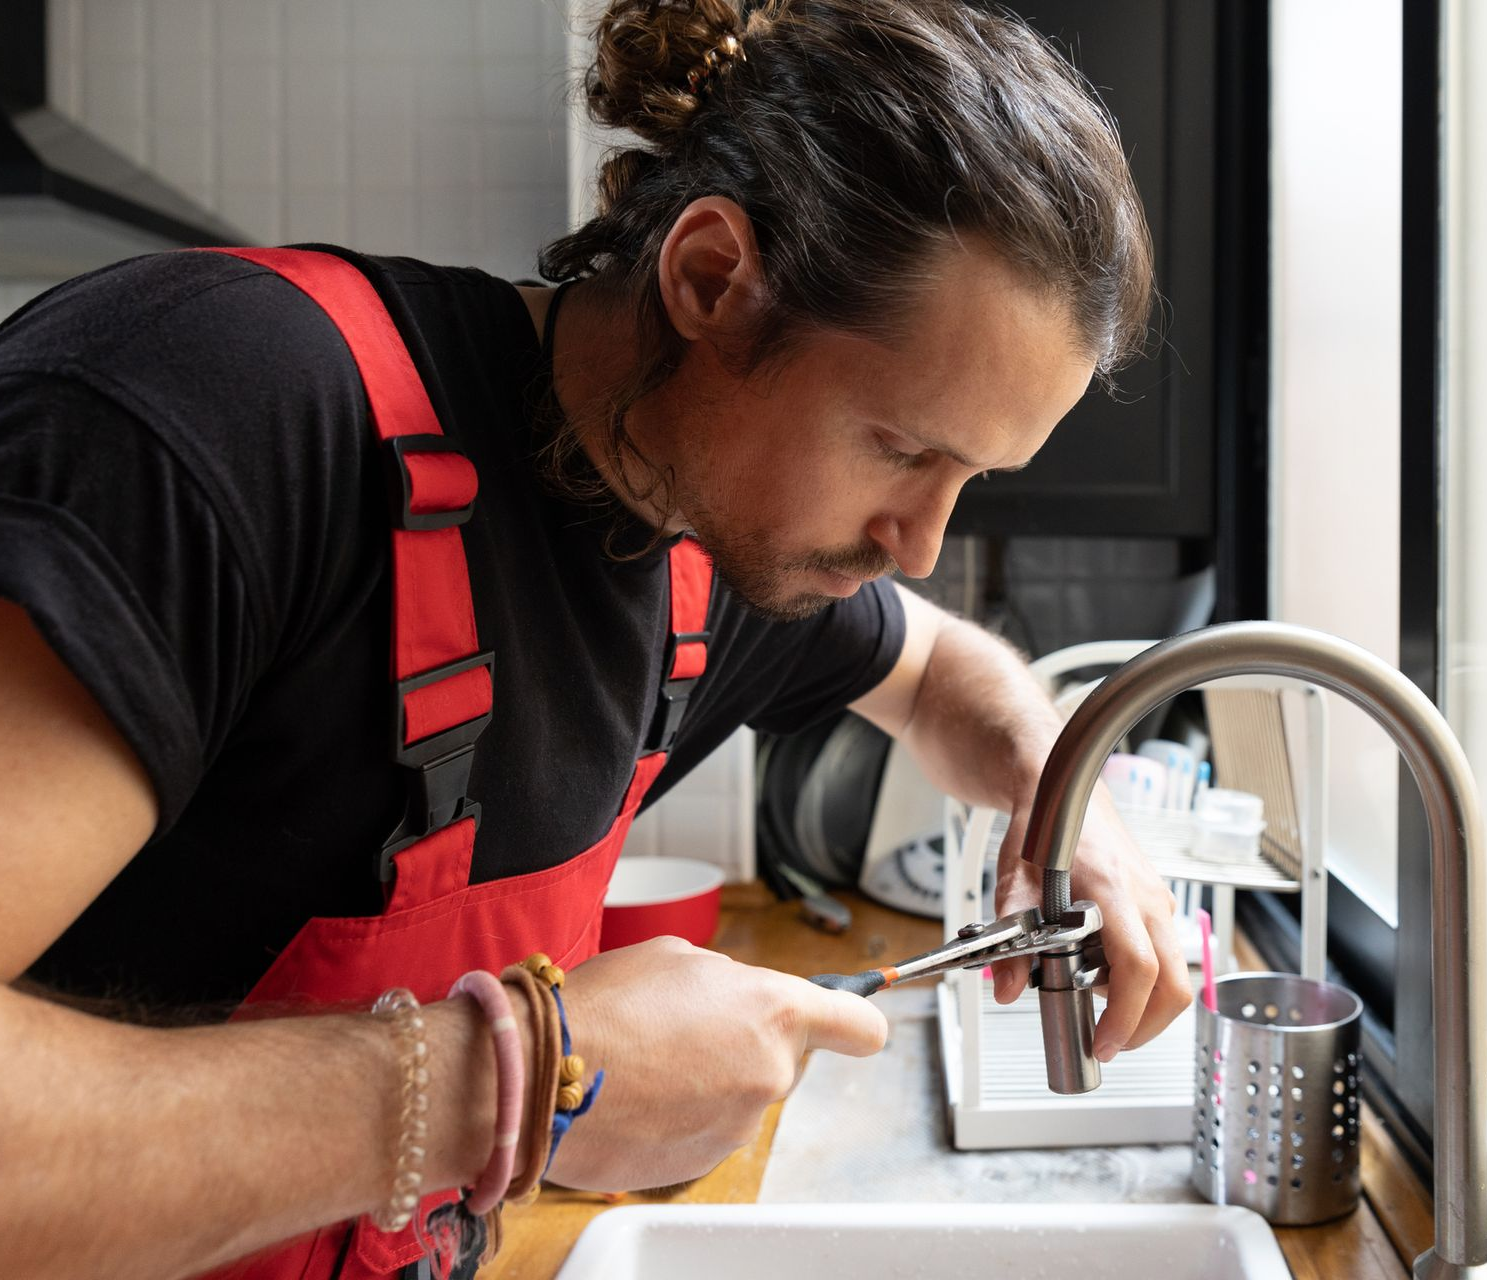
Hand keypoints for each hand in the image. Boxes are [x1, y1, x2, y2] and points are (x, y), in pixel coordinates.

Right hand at [546, 936, 886, 1190]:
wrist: (543, 1077)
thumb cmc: (605, 1006)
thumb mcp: (677, 957)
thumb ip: (729, 980)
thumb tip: (739, 996)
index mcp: (774, 1012)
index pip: (859, 1026)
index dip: (854, 1022)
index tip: (849, 1024)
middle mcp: (769, 1074)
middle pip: (785, 1059)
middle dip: (748, 1042)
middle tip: (689, 1026)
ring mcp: (736, 1127)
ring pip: (739, 1094)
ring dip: (708, 1079)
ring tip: (647, 1058)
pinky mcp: (700, 1166)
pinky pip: (703, 1129)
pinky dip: (678, 1114)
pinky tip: (636, 1093)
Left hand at [989, 787, 1190, 1061]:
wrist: (1063, 791)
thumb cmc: (1041, 832)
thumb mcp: (1012, 885)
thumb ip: (1010, 941)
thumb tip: (1007, 990)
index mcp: (1111, 890)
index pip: (1137, 966)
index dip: (1126, 1014)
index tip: (1106, 1042)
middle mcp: (1145, 896)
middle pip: (1173, 982)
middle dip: (1146, 1025)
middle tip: (1110, 1042)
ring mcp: (1158, 899)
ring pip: (1175, 972)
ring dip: (1145, 1001)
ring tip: (1097, 1000)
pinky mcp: (1158, 903)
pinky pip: (1166, 953)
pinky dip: (1145, 978)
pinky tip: (1104, 971)